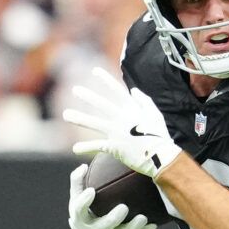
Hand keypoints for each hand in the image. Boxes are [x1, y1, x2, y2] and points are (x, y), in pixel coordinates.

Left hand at [63, 67, 180, 178]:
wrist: (163, 157)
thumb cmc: (160, 136)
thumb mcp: (155, 114)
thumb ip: (144, 100)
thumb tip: (133, 90)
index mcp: (133, 110)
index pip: (117, 91)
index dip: (106, 80)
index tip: (95, 71)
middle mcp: (123, 119)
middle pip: (102, 104)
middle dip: (88, 96)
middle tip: (75, 89)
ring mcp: (118, 132)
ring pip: (95, 123)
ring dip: (79, 118)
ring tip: (66, 115)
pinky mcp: (115, 147)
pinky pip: (97, 146)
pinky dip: (86, 147)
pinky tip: (75, 148)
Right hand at [66, 162, 156, 228]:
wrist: (87, 228)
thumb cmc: (82, 205)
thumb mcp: (77, 193)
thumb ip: (77, 179)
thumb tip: (83, 166)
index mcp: (79, 219)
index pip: (79, 210)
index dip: (84, 202)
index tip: (91, 191)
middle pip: (104, 226)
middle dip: (114, 218)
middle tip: (124, 207)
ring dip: (133, 227)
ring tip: (143, 218)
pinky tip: (153, 224)